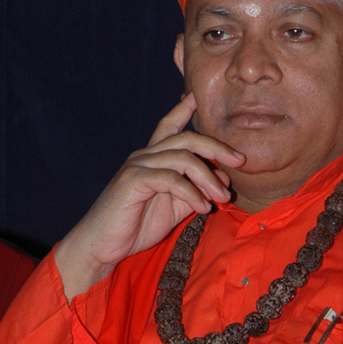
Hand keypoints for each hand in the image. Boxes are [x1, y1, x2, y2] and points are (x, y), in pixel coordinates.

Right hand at [54, 93, 244, 299]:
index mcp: (153, 159)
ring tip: (223, 198)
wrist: (102, 246)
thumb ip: (195, 190)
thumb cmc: (135, 227)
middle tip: (240, 160)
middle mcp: (145, 156)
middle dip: (217, 147)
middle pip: (186, 138)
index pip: (169, 126)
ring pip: (183, 158)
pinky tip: (203, 208)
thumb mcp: (173, 207)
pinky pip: (171, 179)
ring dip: (208, 178)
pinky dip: (192, 193)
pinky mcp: (133, 181)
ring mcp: (137, 166)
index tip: (198, 96)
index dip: (183, 109)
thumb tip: (224, 178)